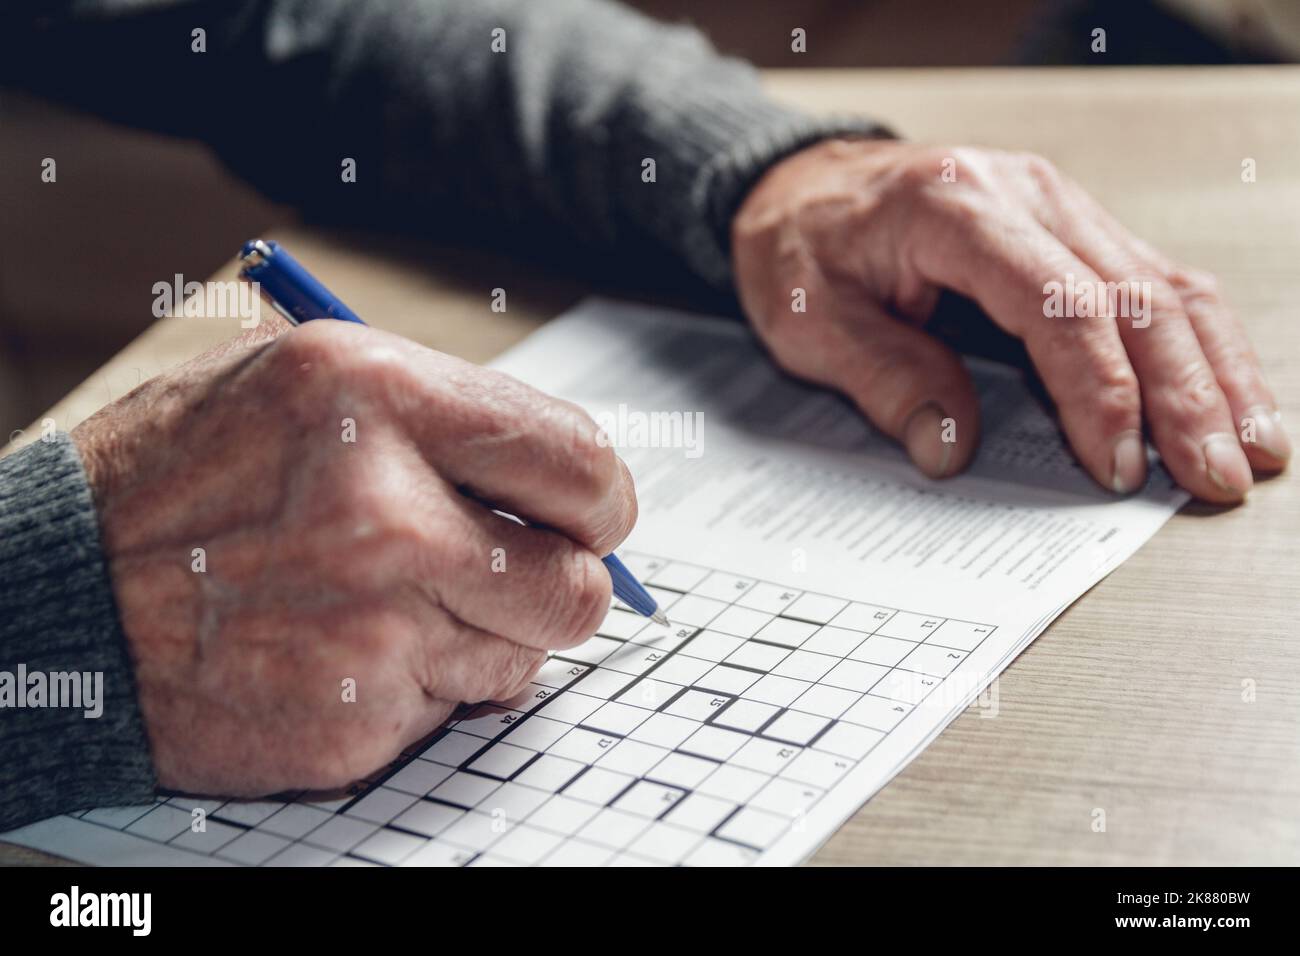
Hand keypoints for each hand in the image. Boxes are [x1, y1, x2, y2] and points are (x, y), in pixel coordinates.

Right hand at [73, 320, 635, 796]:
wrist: (54, 594)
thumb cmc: (179, 479)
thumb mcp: (306, 383)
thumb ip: (446, 420)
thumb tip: (568, 478)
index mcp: (380, 397)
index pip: (580, 463)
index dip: (599, 501)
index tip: (586, 516)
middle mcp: (387, 511)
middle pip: (577, 585)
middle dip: (558, 584)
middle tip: (511, 574)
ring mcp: (372, 626)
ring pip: (522, 657)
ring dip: (481, 637)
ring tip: (389, 605)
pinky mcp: (354, 715)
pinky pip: (453, 708)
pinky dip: (421, 687)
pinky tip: (343, 651)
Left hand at [731, 138, 1289, 500]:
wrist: (801, 187)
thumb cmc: (800, 246)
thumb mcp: (807, 320)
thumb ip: (881, 378)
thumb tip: (953, 449)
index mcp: (955, 208)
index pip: (1059, 303)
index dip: (1098, 391)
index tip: (1116, 466)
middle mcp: (1026, 195)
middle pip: (1136, 294)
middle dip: (1185, 395)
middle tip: (1214, 480)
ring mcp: (1059, 207)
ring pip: (1168, 285)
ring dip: (1216, 372)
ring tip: (1250, 450)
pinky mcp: (1073, 231)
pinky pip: (1154, 284)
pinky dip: (1197, 346)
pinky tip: (1225, 397)